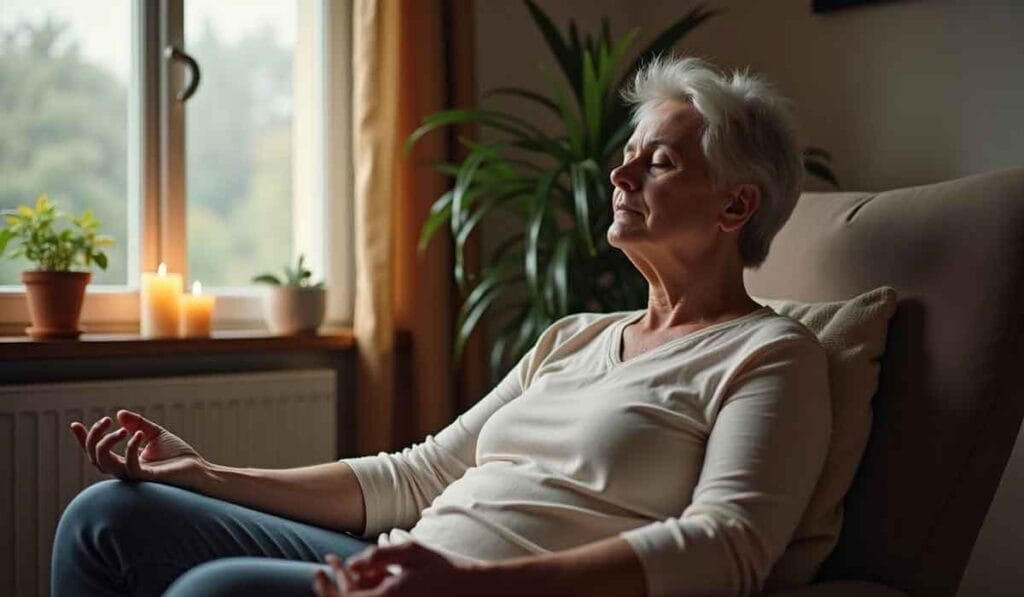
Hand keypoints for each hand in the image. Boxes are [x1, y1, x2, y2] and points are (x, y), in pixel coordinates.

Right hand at [70, 409, 208, 486]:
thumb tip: (119, 414)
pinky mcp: (146, 479)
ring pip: (105, 463)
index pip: (98, 452)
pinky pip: (129, 466)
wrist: (198, 470)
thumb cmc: (179, 457)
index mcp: (125, 461)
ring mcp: (134, 476)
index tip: (74, 424)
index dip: (84, 439)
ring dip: (106, 443)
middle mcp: (125, 470)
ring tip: (121, 429)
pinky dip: (129, 449)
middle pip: (95, 458)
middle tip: (105, 420)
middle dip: (93, 438)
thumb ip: (138, 424)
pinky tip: (138, 435)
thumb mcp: (156, 434)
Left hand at [312, 542, 485, 596]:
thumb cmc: (442, 568)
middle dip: (334, 590)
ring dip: (352, 592)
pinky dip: (367, 594)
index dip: (329, 583)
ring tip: (355, 573)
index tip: (323, 565)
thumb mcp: (411, 552)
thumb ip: (379, 556)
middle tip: (326, 572)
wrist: (469, 589)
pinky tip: (374, 580)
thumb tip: (350, 564)